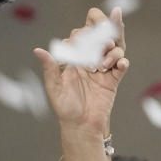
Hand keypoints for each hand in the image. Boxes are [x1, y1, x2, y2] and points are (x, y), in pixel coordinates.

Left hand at [34, 7, 127, 133]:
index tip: (81, 47)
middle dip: (102, 35)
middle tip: (102, 45)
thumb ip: (49, 68)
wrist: (82, 126)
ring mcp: (102, 68)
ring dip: (112, 50)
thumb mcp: (54, 87)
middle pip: (99, 35)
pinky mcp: (113, 78)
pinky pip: (122, 64)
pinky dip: (122, 61)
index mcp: (73, 58)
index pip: (79, 34)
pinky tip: (121, 65)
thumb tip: (38, 50)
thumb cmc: (65, 108)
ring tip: (104, 64)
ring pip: (113, 47)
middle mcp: (88, 59)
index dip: (83, 35)